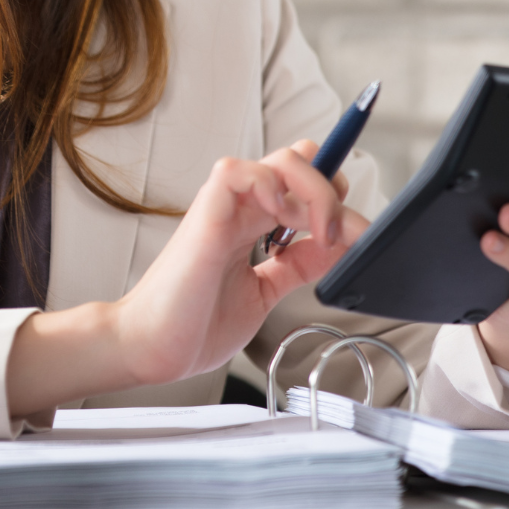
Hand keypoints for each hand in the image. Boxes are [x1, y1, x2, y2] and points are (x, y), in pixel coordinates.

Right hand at [4, 140, 366, 416]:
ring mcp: (224, 208)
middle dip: (335, 192)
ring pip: (282, 160)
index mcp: (253, 224)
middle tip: (342, 236)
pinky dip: (270, 185)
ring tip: (320, 232)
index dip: (335, 194)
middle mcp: (241, 209)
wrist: (151, 348)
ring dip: (315, 191)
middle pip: (303, 162)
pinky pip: (238, 172)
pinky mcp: (206, 215)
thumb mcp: (265, 293)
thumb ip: (296, 266)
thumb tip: (337, 248)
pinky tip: (280, 216)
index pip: (302, 181)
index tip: (356, 233)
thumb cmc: (194, 325)